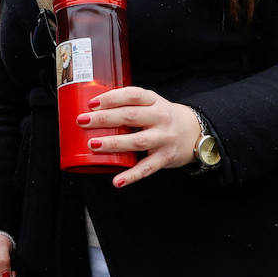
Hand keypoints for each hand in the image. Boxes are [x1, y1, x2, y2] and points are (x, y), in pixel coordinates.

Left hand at [80, 86, 202, 187]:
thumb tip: (92, 109)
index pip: (132, 95)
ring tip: (93, 144)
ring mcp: (164, 139)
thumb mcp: (151, 103)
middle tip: (82, 121)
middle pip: (130, 116)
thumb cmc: (162, 117)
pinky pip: (147, 168)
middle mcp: (161, 118)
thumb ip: (129, 104)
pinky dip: (131, 176)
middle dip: (104, 119)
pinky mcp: (165, 158)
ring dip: (113, 144)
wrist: (195, 132)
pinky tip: (117, 181)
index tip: (91, 104)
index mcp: (154, 101)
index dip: (111, 98)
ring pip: (137, 141)